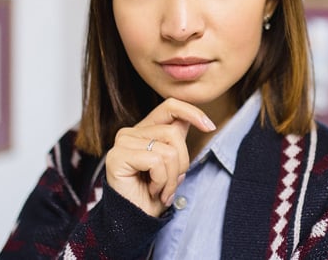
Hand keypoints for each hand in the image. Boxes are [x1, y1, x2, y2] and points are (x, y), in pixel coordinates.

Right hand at [104, 98, 216, 216]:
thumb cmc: (153, 194)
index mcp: (144, 130)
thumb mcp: (172, 163)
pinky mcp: (117, 156)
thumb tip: (196, 119)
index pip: (170, 106)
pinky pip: (156, 161)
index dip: (192, 112)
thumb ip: (177, 140)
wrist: (136, 220)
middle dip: (182, 163)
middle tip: (171, 183)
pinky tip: (151, 190)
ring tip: (160, 189)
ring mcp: (122, 143)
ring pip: (168, 150)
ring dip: (171, 177)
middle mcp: (131, 132)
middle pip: (173, 133)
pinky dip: (161, 181)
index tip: (210, 126)